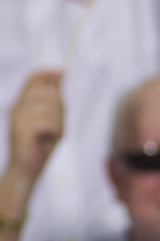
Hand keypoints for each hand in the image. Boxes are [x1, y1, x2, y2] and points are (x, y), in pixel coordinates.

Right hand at [6, 71, 62, 185]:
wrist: (27, 169)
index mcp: (22, 103)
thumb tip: (60, 74)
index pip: (32, 79)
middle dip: (60, 109)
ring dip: (57, 124)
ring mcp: (18, 116)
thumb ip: (54, 100)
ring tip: (49, 135)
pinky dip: (54, 132)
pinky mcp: (21, 128)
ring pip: (51, 108)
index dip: (47, 73)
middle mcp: (17, 107)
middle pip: (48, 93)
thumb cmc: (41, 146)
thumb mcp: (51, 121)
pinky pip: (48, 122)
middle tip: (55, 127)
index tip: (61, 72)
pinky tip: (46, 140)